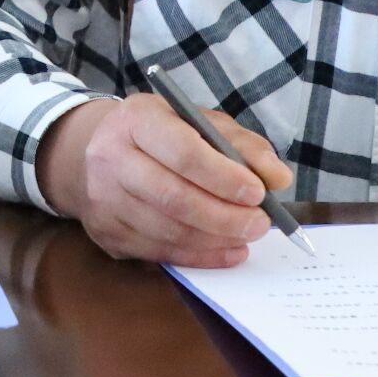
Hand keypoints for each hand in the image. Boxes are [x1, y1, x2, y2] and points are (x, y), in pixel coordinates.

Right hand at [37, 92, 289, 268]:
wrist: (99, 152)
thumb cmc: (162, 134)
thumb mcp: (201, 122)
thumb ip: (243, 146)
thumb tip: (278, 178)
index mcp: (137, 119)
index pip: (183, 152)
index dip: (224, 177)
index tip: (258, 193)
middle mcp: (110, 157)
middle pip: (174, 197)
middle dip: (225, 216)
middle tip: (261, 224)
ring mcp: (103, 198)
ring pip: (167, 230)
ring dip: (215, 240)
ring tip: (247, 237)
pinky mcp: (105, 232)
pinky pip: (158, 252)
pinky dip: (199, 257)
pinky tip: (226, 252)